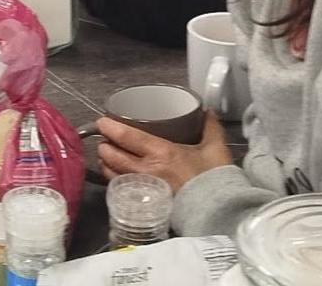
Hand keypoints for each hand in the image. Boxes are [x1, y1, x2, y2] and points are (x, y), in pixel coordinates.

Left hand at [97, 112, 232, 192]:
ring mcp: (143, 187)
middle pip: (112, 155)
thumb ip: (210, 127)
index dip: (110, 128)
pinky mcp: (144, 201)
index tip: (102, 121)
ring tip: (106, 155)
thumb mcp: (215, 149)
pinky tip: (115, 174)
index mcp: (161, 152)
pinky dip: (113, 179)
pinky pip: (120, 188)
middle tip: (105, 138)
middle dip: (104, 145)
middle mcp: (146, 169)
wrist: (218, 211)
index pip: (126, 137)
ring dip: (105, 162)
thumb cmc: (214, 179)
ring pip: (112, 173)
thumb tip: (207, 111)